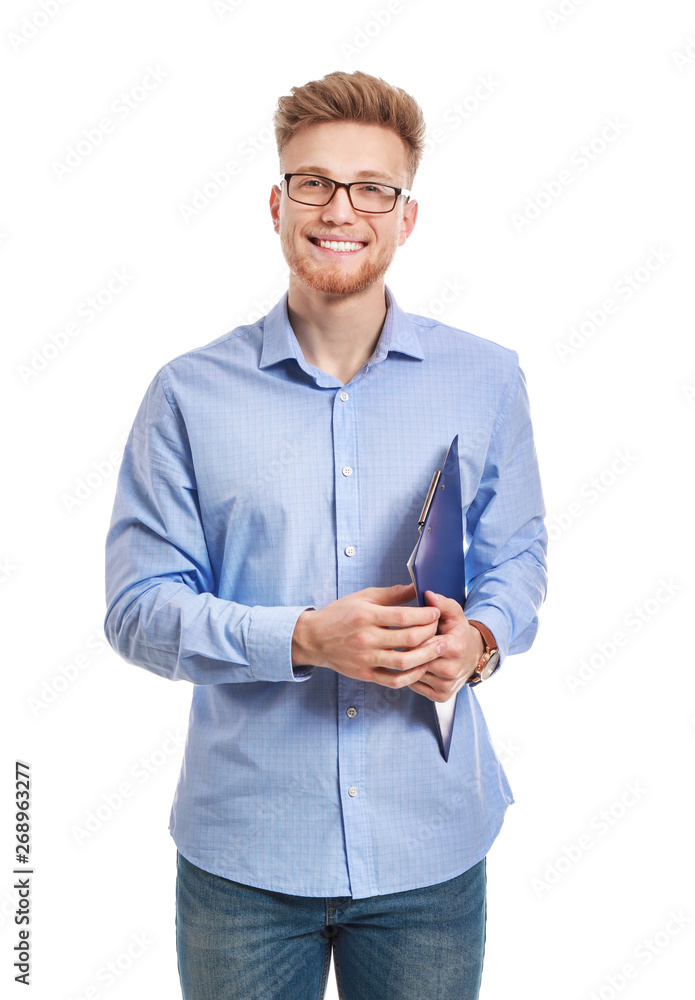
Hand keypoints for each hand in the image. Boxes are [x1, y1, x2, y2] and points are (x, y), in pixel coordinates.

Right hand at [291, 582, 444, 688]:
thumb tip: (415, 587)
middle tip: (440, 629)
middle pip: (408, 639)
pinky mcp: (365, 674)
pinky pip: (393, 680)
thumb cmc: (339, 615)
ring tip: (439, 648)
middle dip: (430, 633)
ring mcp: (366, 659)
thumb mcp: (363, 598)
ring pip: (404, 662)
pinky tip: (421, 667)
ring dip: (426, 656)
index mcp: (366, 616)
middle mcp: (366, 639)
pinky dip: (411, 676)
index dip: (425, 614)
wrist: (314, 638)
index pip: (403, 616)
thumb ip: (391, 594)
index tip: (435, 612)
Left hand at [406, 591, 484, 701]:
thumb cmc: (459, 631)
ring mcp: (447, 685)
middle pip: (416, 659)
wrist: (474, 654)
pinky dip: (413, 676)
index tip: (410, 630)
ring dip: (409, 663)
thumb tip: (427, 595)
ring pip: (414, 673)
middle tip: (404, 641)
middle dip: (409, 649)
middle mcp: (452, 670)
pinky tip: (416, 665)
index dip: (413, 634)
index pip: (423, 642)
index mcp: (455, 647)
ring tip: (411, 653)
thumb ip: (441, 602)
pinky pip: (416, 686)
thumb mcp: (454, 612)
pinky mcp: (442, 696)